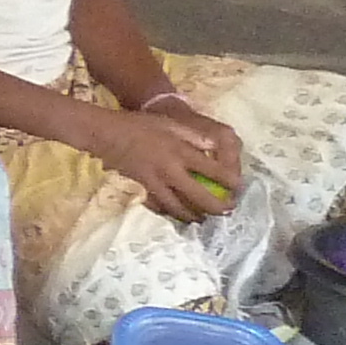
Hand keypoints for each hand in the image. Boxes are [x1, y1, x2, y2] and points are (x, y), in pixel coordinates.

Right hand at [97, 97, 238, 220]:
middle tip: (226, 211)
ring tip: (203, 219)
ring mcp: (155, 182)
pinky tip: (176, 215)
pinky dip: (170, 212)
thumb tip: (215, 147)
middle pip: (198, 195)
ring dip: (193, 215)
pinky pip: (159, 204)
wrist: (107, 134)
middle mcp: (170, 171)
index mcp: (181, 152)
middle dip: (215, 206)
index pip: (212, 171)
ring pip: (178, 206)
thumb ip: (194, 137)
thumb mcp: (171, 124)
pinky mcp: (143, 187)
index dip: (229, 181)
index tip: (238, 187)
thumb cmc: (140, 125)